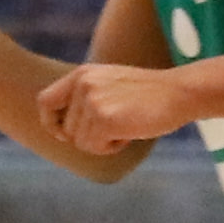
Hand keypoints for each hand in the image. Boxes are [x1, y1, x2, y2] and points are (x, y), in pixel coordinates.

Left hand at [41, 61, 191, 152]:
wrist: (178, 92)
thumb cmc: (147, 95)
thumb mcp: (109, 84)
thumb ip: (84, 98)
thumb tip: (59, 131)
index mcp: (81, 74)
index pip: (44, 102)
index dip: (51, 123)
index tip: (65, 135)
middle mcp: (83, 84)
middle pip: (66, 130)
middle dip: (89, 137)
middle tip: (116, 126)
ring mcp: (93, 100)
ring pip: (81, 142)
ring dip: (102, 142)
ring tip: (125, 125)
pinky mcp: (105, 118)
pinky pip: (96, 148)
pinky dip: (111, 147)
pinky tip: (129, 133)